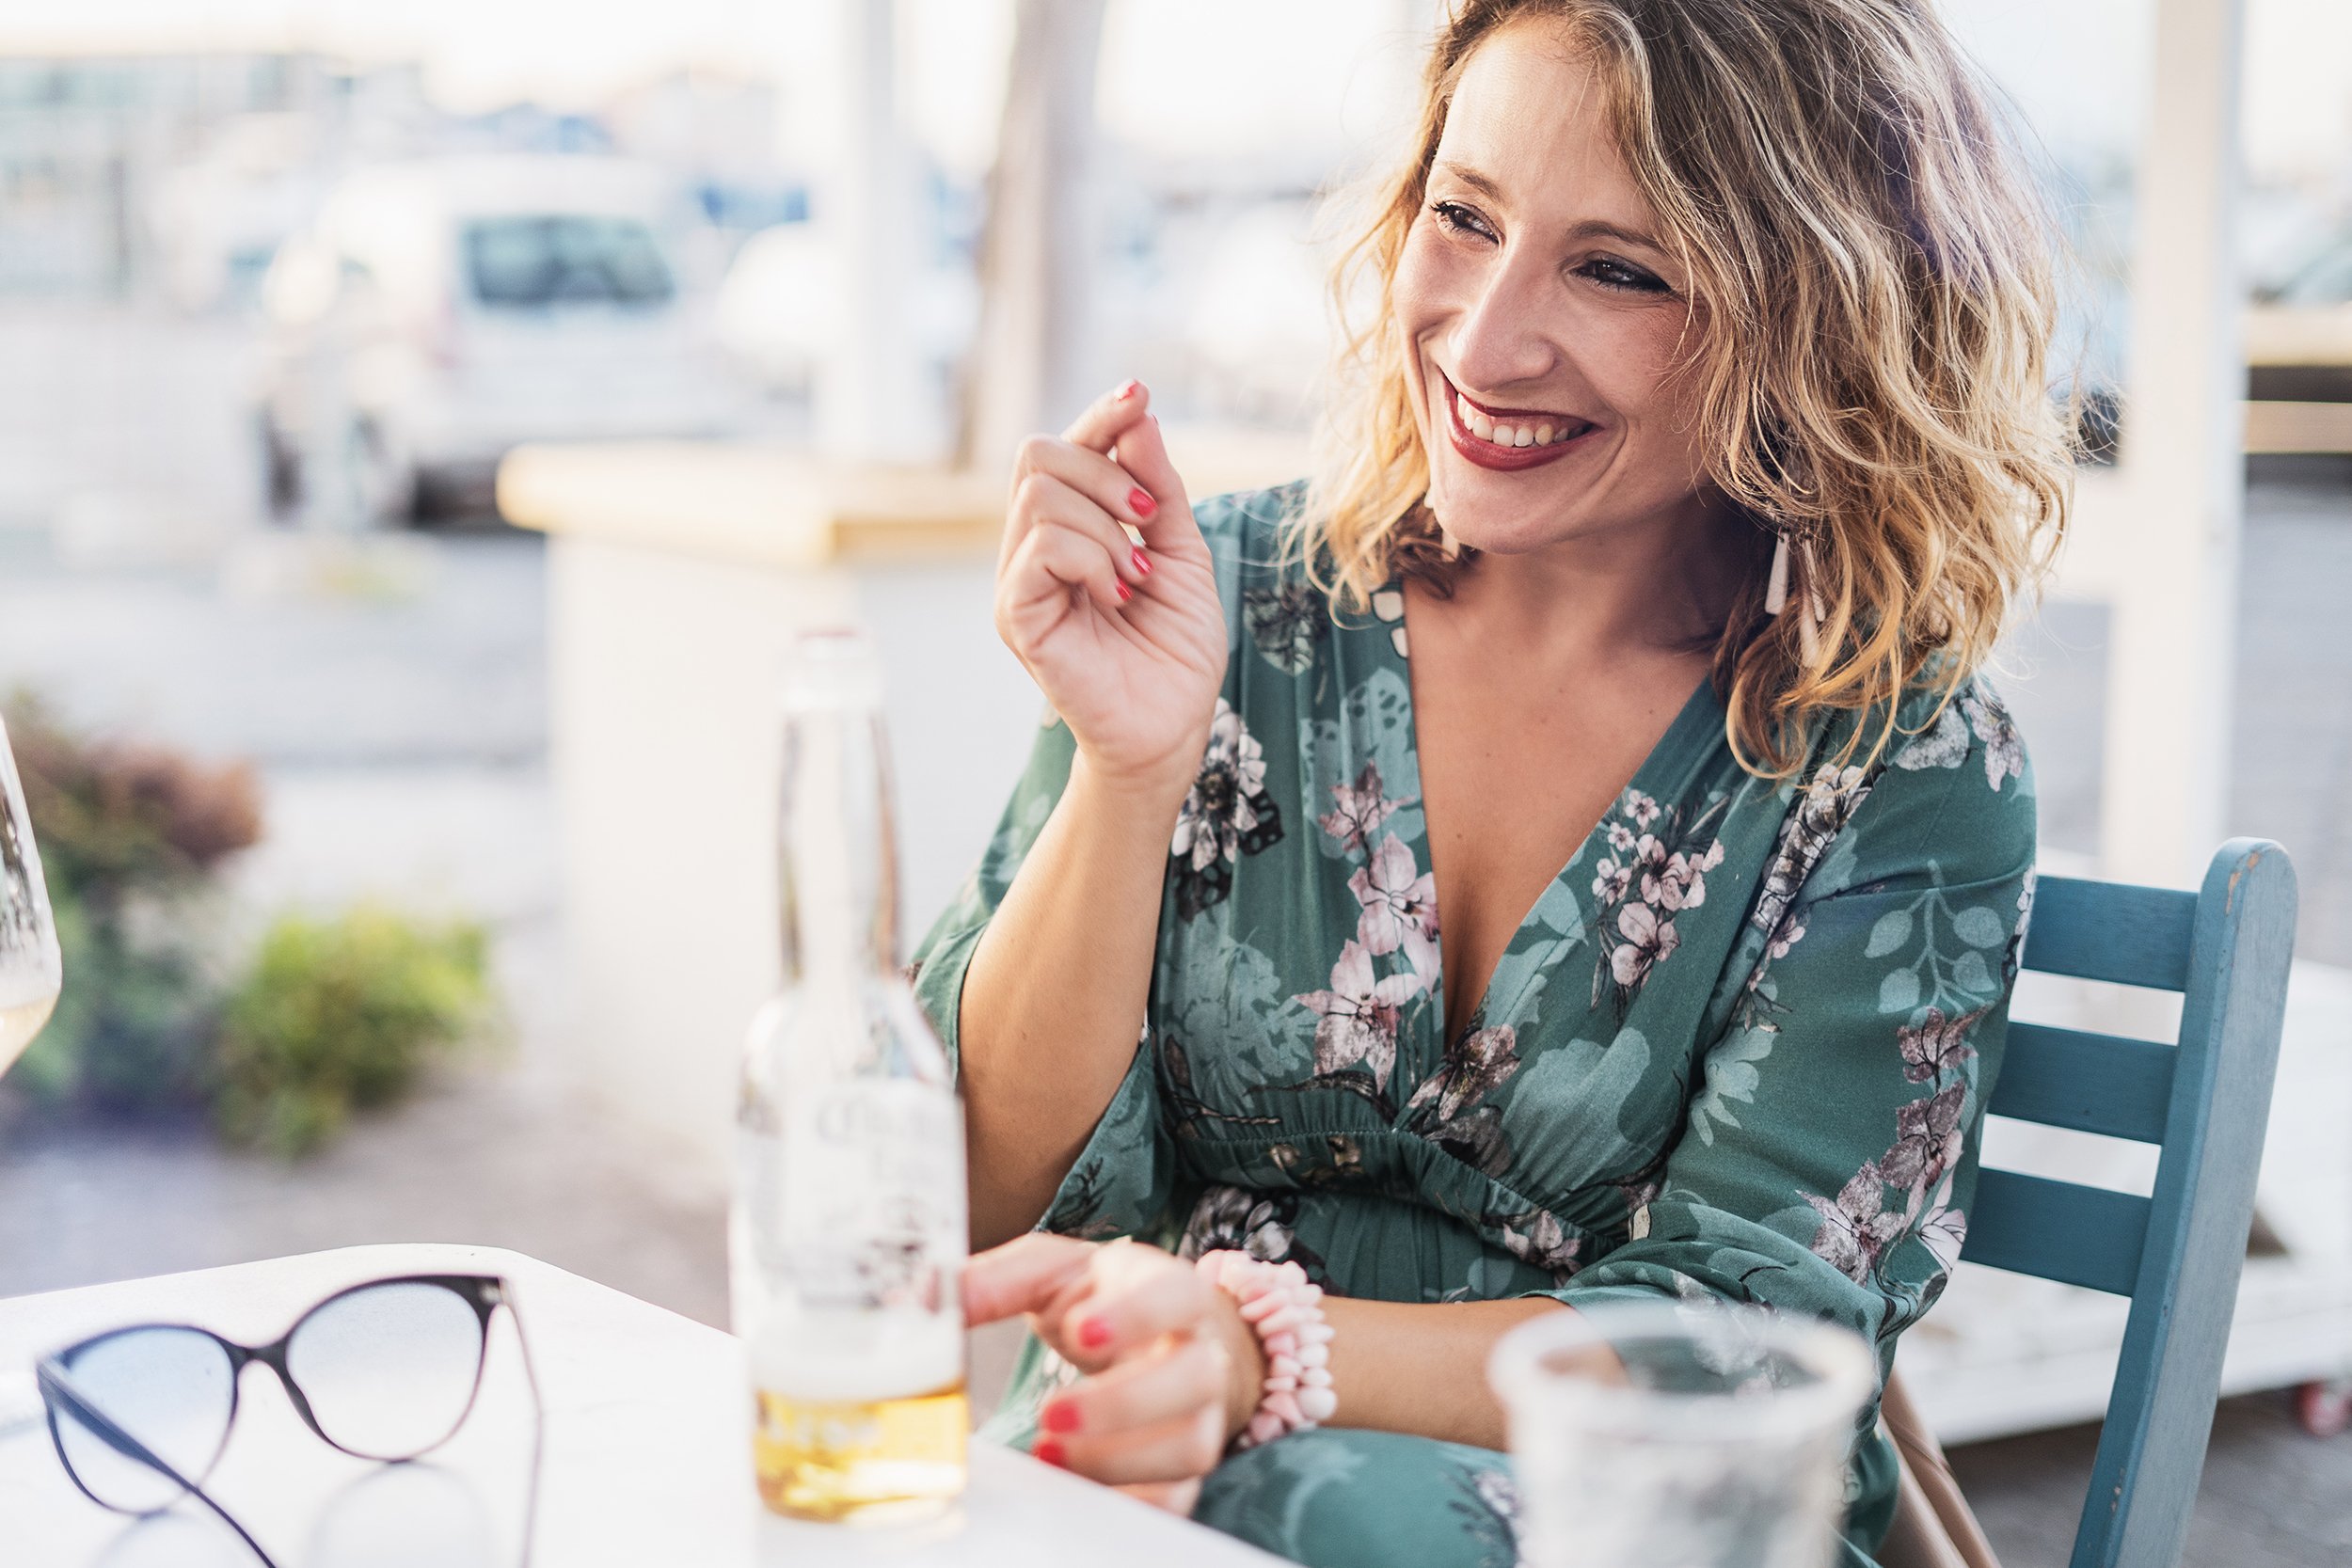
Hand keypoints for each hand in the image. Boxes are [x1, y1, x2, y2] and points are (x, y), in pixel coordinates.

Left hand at [965, 1233, 1265, 1514]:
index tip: (1080, 1333)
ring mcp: (1199, 1411)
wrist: (1163, 1337)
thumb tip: (930, 1297)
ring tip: (1047, 1453)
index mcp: (1168, 1289)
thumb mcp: (1054, 1273)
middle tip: (1051, 1415)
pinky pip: (1177, 1497)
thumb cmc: (1104, 1300)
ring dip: (1118, 1460)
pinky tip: (1077, 1490)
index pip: (1175, 1295)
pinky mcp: (1185, 1462)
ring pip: (1191, 1445)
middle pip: (1192, 1378)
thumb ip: (996, 1282)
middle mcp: (1198, 1350)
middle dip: (1121, 1403)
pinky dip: (1130, 1502)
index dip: (1136, 1316)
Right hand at [994, 382, 1227, 796]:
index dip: (1099, 415)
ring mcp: (1018, 581)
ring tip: (1136, 577)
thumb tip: (1139, 413)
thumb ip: (1160, 487)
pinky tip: (1118, 594)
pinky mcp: (1015, 616)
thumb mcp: (1183, 553)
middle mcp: (1032, 547)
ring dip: (1107, 526)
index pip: (1063, 446)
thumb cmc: (1175, 651)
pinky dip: (1092, 559)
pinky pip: (1040, 547)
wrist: (1172, 727)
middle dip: (1108, 473)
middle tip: (1150, 522)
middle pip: (1039, 454)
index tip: (1139, 392)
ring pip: (1041, 495)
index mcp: (1069, 528)